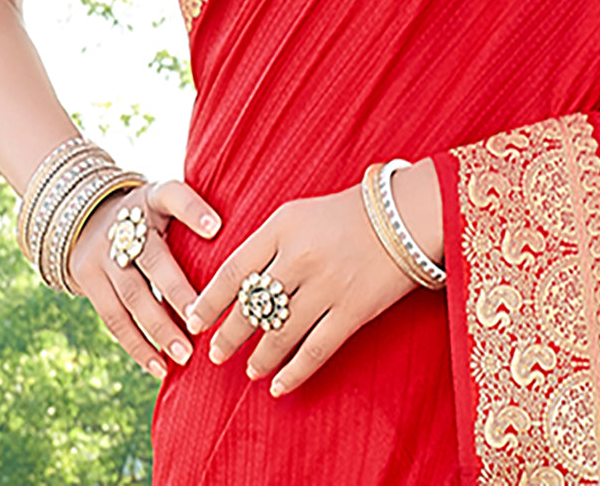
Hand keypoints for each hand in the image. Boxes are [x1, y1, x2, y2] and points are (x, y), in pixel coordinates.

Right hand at [67, 178, 221, 378]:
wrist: (88, 216)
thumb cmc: (151, 217)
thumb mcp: (168, 203)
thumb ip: (197, 218)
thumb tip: (247, 247)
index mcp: (153, 197)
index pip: (172, 195)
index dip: (192, 210)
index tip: (216, 228)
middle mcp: (126, 222)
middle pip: (151, 258)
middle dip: (176, 291)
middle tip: (201, 318)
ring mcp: (103, 253)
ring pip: (132, 295)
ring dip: (159, 328)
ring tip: (185, 355)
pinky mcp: (87, 280)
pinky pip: (113, 318)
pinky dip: (137, 346)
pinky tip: (159, 367)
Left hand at [184, 159, 443, 397]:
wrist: (405, 214)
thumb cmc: (348, 212)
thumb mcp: (299, 213)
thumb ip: (269, 244)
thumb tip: (237, 285)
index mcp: (282, 226)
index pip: (232, 270)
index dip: (209, 301)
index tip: (194, 319)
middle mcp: (299, 256)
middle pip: (251, 307)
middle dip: (228, 335)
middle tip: (215, 353)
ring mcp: (326, 286)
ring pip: (279, 334)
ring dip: (258, 357)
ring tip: (248, 369)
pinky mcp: (352, 311)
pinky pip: (314, 351)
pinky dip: (292, 373)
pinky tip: (278, 386)